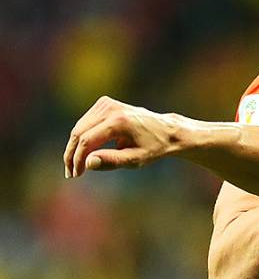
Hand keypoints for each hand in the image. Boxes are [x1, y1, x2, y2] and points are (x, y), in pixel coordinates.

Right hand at [63, 96, 188, 177]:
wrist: (166, 130)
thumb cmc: (153, 147)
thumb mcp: (136, 159)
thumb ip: (111, 161)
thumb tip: (87, 163)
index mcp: (120, 121)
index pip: (88, 141)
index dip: (78, 159)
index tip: (76, 174)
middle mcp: (111, 108)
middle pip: (79, 132)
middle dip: (72, 154)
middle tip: (71, 173)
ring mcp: (107, 103)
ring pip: (79, 127)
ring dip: (74, 147)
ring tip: (76, 167)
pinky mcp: (104, 103)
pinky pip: (85, 123)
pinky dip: (82, 137)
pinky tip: (85, 153)